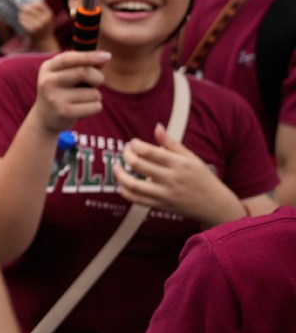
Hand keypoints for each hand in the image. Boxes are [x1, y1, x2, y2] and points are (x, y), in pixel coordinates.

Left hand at [18, 1, 58, 50]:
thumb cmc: (45, 26)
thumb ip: (42, 9)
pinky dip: (20, 18)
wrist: (44, 40)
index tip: (30, 4)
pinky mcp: (31, 30)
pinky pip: (22, 21)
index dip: (32, 3)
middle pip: (30, 8)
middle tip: (22, 7)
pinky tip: (21, 18)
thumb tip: (31, 1)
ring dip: (22, 12)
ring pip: (25, 14)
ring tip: (21, 12)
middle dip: (25, 7)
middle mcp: (44, 20)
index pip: (38, 4)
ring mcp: (37, 25)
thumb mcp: (47, 16)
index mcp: (48, 15)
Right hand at [28, 50, 109, 134]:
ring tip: (83, 99)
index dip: (90, 56)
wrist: (45, 118)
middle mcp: (48, 81)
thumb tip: (104, 59)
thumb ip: (82, 64)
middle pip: (83, 72)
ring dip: (96, 95)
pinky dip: (95, 107)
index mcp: (48, 68)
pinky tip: (83, 110)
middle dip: (97, 77)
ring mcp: (55, 98)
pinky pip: (95, 106)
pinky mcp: (65, 113)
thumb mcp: (65, 74)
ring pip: (93, 92)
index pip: (69, 58)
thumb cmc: (61, 91)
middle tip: (97, 81)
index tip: (107, 56)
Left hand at [113, 123, 243, 224]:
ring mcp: (165, 194)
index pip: (149, 151)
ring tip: (116, 167)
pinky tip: (121, 184)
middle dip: (125, 156)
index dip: (135, 145)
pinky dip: (125, 192)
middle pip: (138, 165)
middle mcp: (171, 179)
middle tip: (124, 152)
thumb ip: (171, 143)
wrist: (214, 204)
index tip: (133, 143)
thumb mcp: (191, 157)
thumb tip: (157, 126)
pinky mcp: (161, 206)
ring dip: (120, 175)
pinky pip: (137, 200)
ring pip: (134, 185)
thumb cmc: (201, 177)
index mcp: (179, 163)